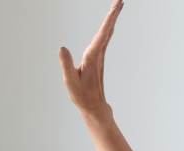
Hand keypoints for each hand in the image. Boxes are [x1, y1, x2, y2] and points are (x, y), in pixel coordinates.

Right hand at [59, 0, 123, 118]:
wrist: (94, 108)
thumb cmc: (82, 96)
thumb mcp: (70, 82)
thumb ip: (66, 65)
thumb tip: (62, 48)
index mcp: (92, 56)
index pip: (103, 33)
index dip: (110, 19)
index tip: (118, 6)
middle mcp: (98, 54)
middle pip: (108, 30)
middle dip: (113, 15)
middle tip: (121, 0)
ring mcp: (99, 57)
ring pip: (107, 34)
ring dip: (111, 20)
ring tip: (116, 7)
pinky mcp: (97, 60)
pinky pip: (104, 39)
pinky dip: (107, 29)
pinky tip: (109, 25)